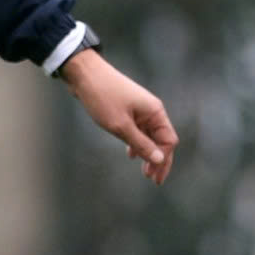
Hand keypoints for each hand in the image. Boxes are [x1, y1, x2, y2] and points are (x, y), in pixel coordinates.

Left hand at [61, 52, 177, 185]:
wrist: (85, 74)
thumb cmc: (102, 98)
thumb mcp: (121, 126)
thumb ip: (141, 144)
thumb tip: (159, 159)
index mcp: (155, 112)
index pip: (168, 141)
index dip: (164, 160)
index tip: (154, 177)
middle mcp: (151, 110)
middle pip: (162, 140)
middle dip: (158, 160)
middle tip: (152, 180)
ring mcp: (140, 109)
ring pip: (149, 136)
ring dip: (147, 153)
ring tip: (143, 171)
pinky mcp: (128, 109)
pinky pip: (138, 130)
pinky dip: (137, 143)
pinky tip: (131, 154)